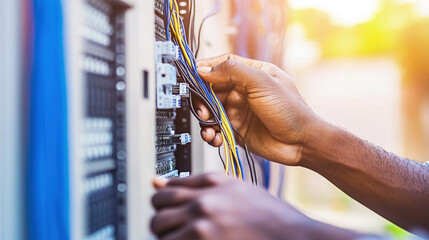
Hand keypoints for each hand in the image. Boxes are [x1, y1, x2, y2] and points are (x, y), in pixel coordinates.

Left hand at [151, 173, 313, 239]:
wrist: (292, 236)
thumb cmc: (269, 216)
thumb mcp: (237, 190)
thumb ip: (199, 184)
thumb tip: (159, 181)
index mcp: (212, 181)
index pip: (168, 185)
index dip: (167, 199)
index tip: (168, 207)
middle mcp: (203, 199)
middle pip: (157, 204)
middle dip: (162, 216)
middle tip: (175, 227)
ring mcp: (201, 223)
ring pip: (158, 227)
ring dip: (167, 233)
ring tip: (184, 237)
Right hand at [196, 54, 319, 164]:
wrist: (301, 143)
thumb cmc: (291, 111)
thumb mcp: (262, 83)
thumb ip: (233, 71)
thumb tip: (205, 69)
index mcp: (252, 74)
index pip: (223, 65)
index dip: (206, 68)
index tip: (192, 75)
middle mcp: (243, 91)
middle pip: (211, 88)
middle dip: (202, 99)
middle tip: (202, 110)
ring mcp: (238, 110)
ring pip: (211, 109)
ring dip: (205, 118)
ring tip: (209, 127)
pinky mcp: (236, 128)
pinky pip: (216, 127)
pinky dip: (211, 133)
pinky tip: (215, 137)